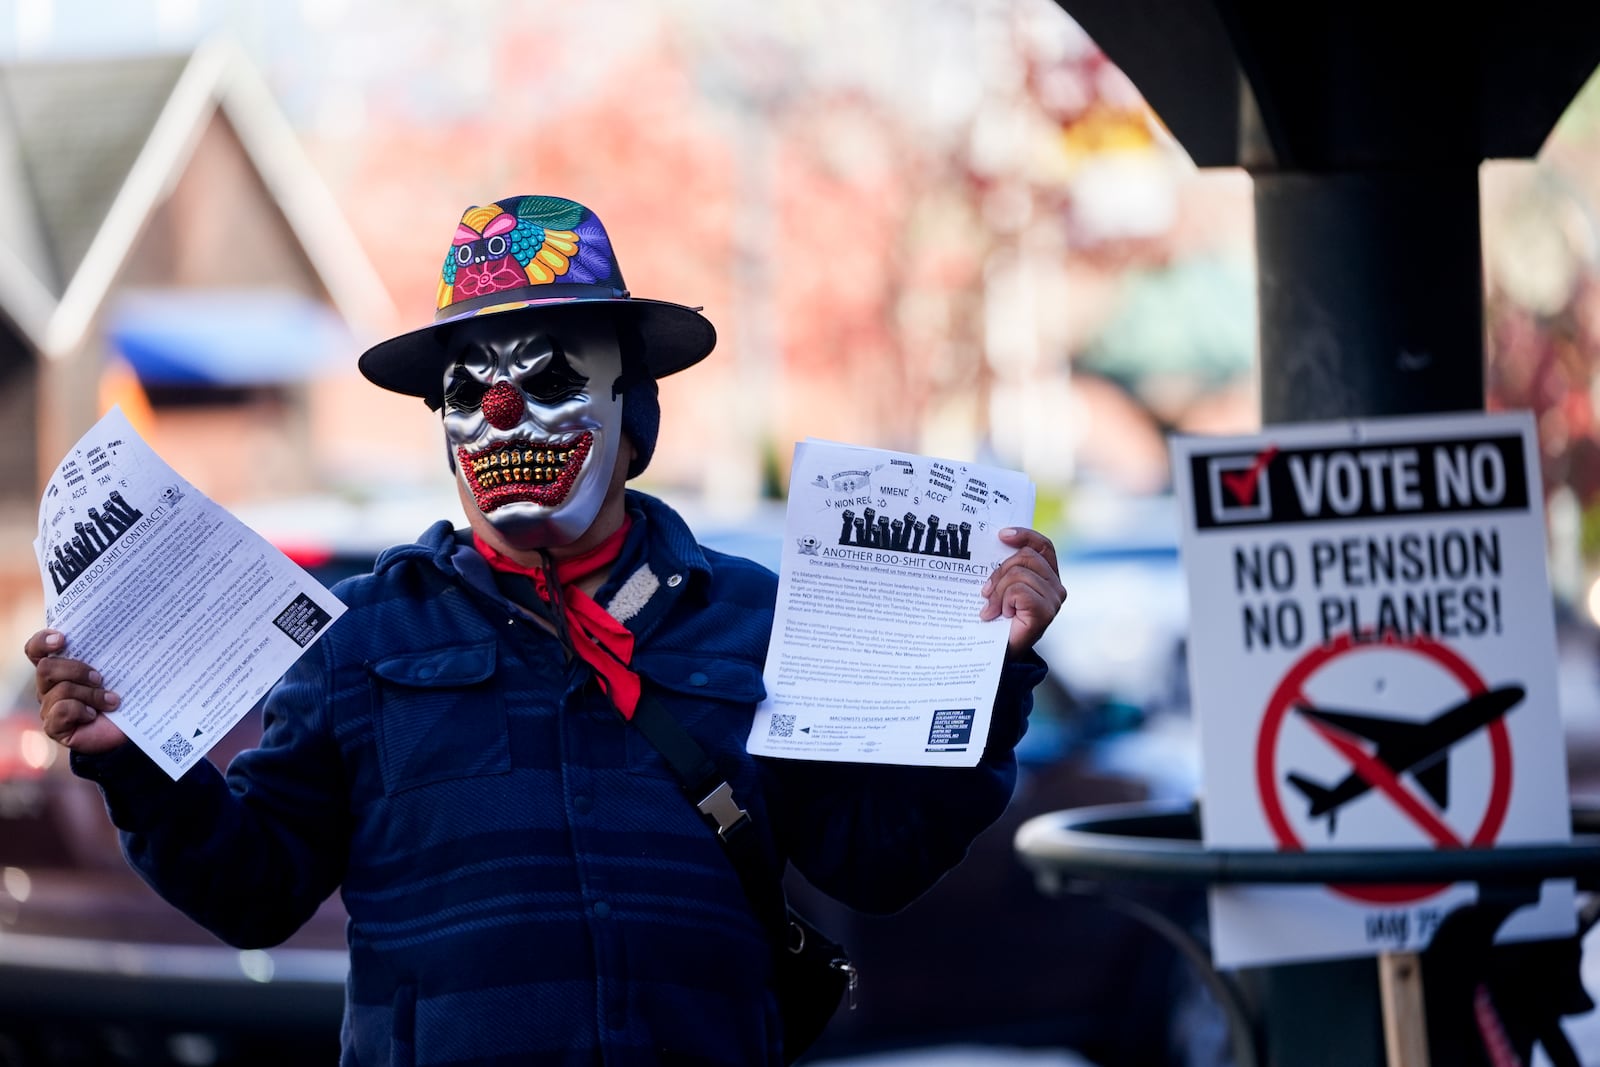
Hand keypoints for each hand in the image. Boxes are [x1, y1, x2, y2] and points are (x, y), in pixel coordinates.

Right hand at [25, 629, 128, 753]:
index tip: (62, 638)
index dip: (42, 641)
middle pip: (46, 668)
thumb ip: (111, 650)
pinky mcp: (54, 727)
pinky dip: (83, 711)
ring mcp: (49, 707)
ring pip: (60, 690)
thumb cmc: (123, 693)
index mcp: (59, 666)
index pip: (36, 650)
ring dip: (91, 694)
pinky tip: (95, 714)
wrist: (130, 728)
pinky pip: (61, 711)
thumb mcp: (118, 669)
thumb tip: (130, 621)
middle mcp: (48, 686)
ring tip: (111, 701)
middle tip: (100, 678)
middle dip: (76, 670)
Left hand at [980, 527, 1065, 658]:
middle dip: (1000, 572)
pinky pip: (1018, 591)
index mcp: (1048, 576)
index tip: (1001, 535)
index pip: (1042, 545)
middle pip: (1026, 557)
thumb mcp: (1002, 588)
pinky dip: (1002, 602)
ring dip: (998, 591)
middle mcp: (1056, 586)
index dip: (1024, 536)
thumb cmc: (998, 621)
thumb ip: (1007, 569)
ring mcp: (1054, 599)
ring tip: (992, 609)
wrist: (997, 655)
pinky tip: (1000, 616)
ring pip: (1018, 573)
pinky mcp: (1046, 612)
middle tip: (986, 592)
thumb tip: (996, 543)